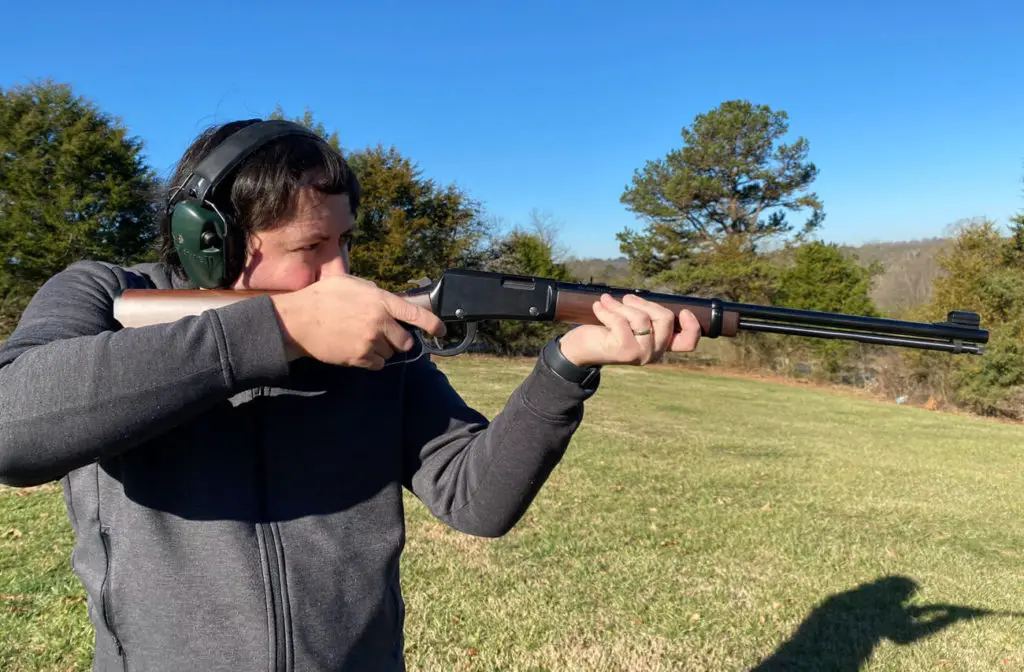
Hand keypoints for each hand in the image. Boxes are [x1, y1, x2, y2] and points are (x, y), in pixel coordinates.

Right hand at [270, 275, 445, 368]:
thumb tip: (385, 297)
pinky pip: (377, 364)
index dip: (433, 324)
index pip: (415, 314)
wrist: (298, 321)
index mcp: (380, 300)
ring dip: (381, 349)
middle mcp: (380, 321)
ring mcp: (371, 341)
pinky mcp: (360, 358)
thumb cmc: (321, 297)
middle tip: (382, 335)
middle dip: (397, 340)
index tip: (442, 330)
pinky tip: (356, 349)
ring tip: (361, 339)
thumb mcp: (350, 282)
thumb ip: (372, 290)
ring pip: (390, 353)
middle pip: (405, 341)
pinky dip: (371, 360)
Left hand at [556, 294, 701, 367]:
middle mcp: (654, 354)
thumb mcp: (630, 324)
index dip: (692, 326)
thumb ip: (645, 316)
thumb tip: (650, 299)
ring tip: (607, 301)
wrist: (580, 350)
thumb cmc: (607, 332)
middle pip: (665, 318)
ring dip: (621, 305)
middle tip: (626, 299)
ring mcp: (640, 354)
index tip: (683, 311)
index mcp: (660, 346)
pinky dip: (607, 309)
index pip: (688, 342)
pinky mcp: (624, 350)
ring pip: (641, 317)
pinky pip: (621, 320)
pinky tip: (598, 307)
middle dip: (644, 302)